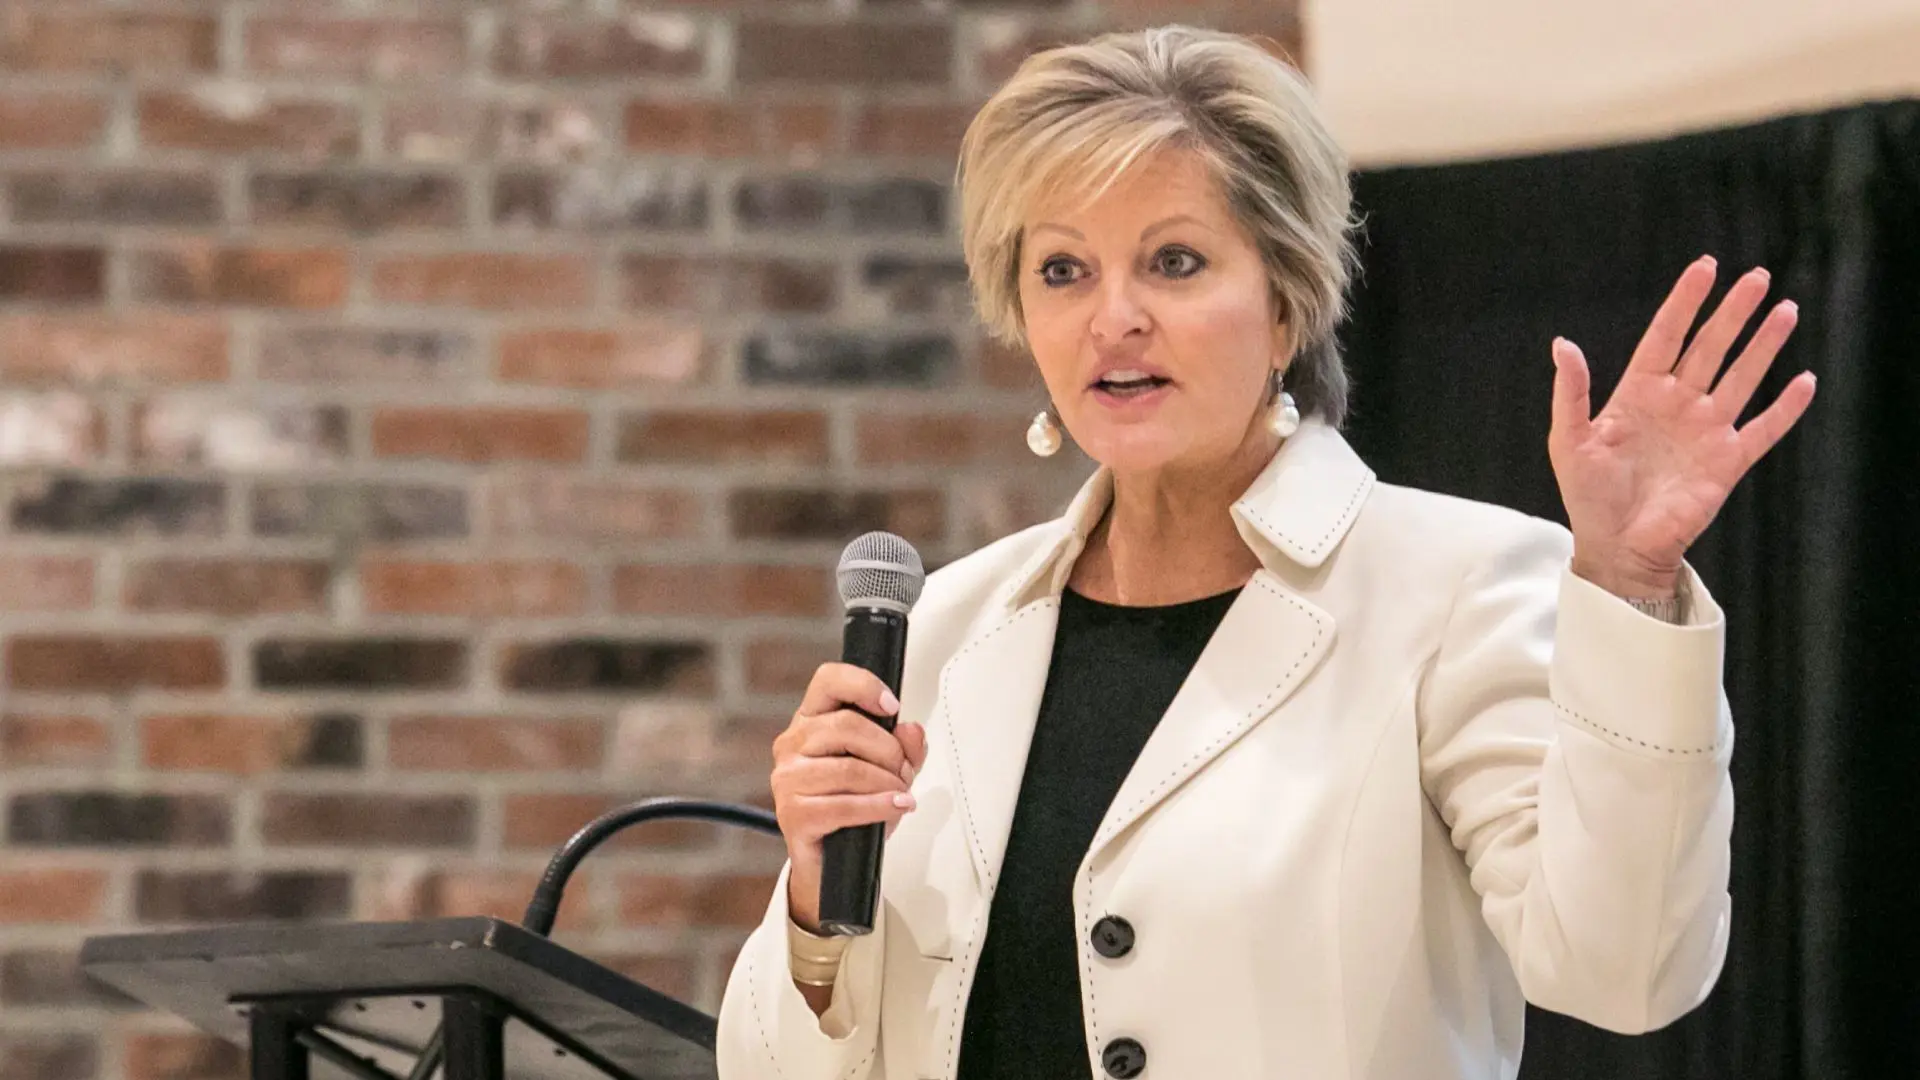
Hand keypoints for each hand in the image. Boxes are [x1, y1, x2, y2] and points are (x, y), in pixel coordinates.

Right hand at [771, 663, 927, 931]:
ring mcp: (787, 779)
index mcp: (811, 720)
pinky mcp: (793, 814)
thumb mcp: (889, 769)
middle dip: (888, 749)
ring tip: (901, 794)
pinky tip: (896, 806)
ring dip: (887, 782)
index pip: (828, 680)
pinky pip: (844, 805)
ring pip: (849, 768)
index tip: (893, 706)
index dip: (863, 685)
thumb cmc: (855, 804)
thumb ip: (904, 747)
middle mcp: (791, 744)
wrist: (832, 860)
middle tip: (904, 770)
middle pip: (847, 726)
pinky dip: (879, 806)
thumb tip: (911, 729)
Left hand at [1549, 256, 1815, 597]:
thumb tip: (1563, 344)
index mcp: (1638, 393)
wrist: (1616, 546)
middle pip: (1710, 347)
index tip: (1705, 267)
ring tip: (1785, 310)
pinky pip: (1764, 429)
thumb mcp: (1570, 440)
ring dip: (1763, 345)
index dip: (1686, 301)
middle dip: (1733, 312)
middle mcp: (1677, 404)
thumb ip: (1572, 392)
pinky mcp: (1728, 461)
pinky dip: (1785, 407)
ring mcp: (1706, 430)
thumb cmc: (1588, 495)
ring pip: (1742, 376)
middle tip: (1757, 276)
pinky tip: (1804, 381)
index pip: (1667, 336)